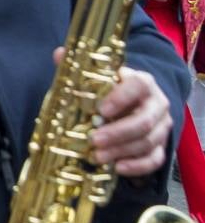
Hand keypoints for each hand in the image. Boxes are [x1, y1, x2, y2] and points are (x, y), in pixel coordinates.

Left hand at [81, 48, 172, 176]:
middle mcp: (157, 103)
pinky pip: (155, 159)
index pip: (138, 86)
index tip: (101, 110)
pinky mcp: (161, 145)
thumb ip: (80, 69)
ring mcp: (162, 126)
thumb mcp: (97, 78)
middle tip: (94, 140)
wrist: (133, 103)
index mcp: (141, 82)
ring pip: (149, 141)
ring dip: (122, 151)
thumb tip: (60, 54)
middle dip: (118, 132)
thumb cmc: (110, 91)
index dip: (121, 97)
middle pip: (144, 120)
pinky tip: (117, 168)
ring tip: (97, 157)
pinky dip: (137, 166)